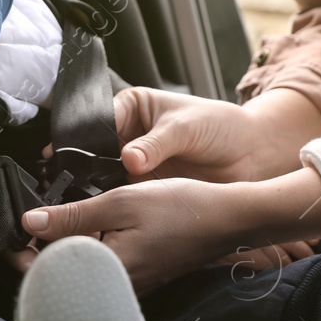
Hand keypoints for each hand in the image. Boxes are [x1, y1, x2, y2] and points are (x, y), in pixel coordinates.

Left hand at [23, 166, 320, 294]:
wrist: (228, 219)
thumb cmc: (181, 208)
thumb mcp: (121, 202)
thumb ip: (73, 215)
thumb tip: (30, 223)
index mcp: (107, 272)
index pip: (47, 276)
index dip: (21, 257)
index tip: (9, 236)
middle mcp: (116, 286)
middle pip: (61, 278)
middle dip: (36, 255)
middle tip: (24, 227)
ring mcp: (129, 284)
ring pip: (80, 273)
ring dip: (60, 252)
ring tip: (48, 223)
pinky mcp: (140, 276)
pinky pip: (101, 269)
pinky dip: (85, 251)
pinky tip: (84, 229)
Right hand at [42, 87, 320, 184]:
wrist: (252, 156)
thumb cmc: (222, 128)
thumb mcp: (186, 128)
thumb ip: (157, 144)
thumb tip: (130, 159)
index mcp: (131, 107)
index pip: (96, 122)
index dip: (81, 141)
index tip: (68, 159)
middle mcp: (127, 136)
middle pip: (92, 153)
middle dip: (83, 168)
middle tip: (70, 185)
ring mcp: (133, 165)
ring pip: (101, 177)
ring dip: (95, 189)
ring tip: (83, 201)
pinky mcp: (143, 189)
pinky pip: (119, 198)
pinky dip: (112, 205)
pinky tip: (105, 213)